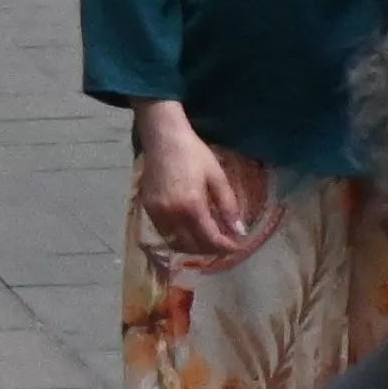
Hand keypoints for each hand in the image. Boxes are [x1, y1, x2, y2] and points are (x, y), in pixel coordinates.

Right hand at [130, 102, 260, 261]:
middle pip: (192, 246)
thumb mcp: (217, 177)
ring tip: (207, 240)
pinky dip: (178, 239)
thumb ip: (229, 206)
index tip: (238, 247)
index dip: (226, 247)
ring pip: (176, 244)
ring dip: (193, 247)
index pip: (210, 238)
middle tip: (224, 244)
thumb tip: (240, 231)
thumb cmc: (194, 153)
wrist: (163, 138)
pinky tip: (189, 231)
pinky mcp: (147, 209)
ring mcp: (157, 213)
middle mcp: (172, 214)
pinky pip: (164, 234)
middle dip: (211, 250)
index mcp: (192, 205)